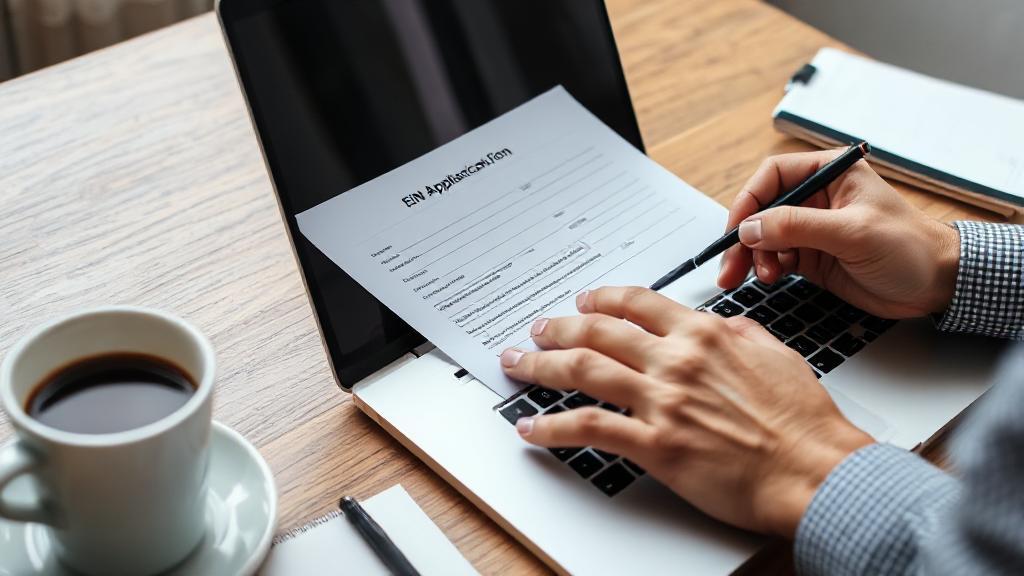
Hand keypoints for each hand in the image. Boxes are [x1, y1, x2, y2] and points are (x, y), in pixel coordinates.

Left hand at [500, 287, 872, 536]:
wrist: (815, 469)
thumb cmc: (802, 421)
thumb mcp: (776, 354)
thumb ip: (740, 332)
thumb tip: (720, 323)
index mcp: (704, 334)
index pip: (637, 303)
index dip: (602, 299)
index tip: (583, 302)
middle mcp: (676, 361)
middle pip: (598, 331)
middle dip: (559, 327)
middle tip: (538, 329)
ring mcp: (662, 401)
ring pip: (584, 370)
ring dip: (542, 365)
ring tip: (519, 363)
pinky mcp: (656, 445)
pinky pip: (589, 427)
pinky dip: (553, 426)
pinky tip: (532, 426)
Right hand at [718, 149, 959, 317]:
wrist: (937, 285)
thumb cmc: (909, 247)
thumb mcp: (852, 231)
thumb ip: (797, 227)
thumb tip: (750, 228)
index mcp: (830, 173)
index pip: (773, 176)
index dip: (749, 201)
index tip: (737, 229)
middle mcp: (816, 197)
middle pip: (762, 210)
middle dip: (744, 237)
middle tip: (730, 265)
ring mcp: (812, 228)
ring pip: (764, 237)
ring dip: (752, 257)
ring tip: (757, 277)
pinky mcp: (812, 256)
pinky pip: (775, 258)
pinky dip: (765, 269)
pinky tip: (769, 279)